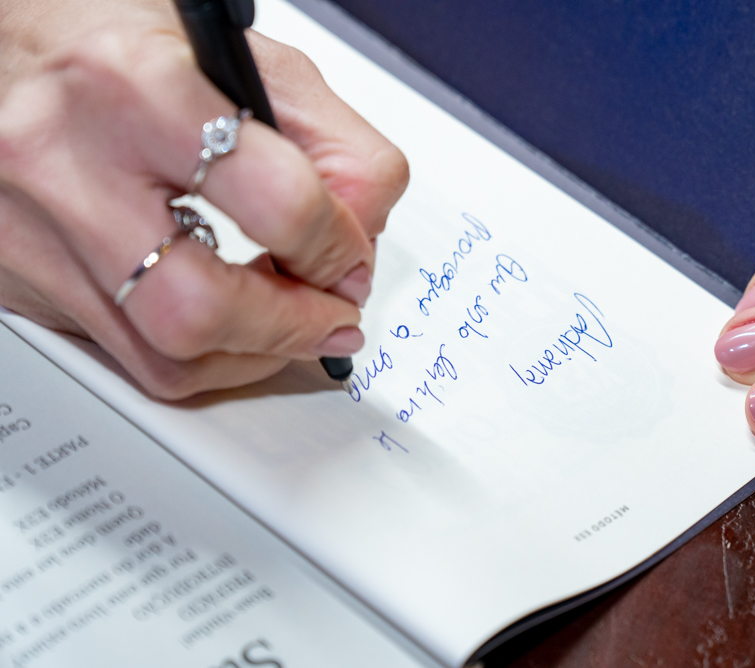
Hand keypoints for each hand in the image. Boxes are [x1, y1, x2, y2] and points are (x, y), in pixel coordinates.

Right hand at [0, 0, 407, 398]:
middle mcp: (65, 163)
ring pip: (164, 358)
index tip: (351, 260)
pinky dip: (197, 352)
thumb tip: (362, 242)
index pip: (279, 204)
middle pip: (201, 310)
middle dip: (293, 328)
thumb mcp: (251, 62)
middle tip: (332, 317)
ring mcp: (32, 232)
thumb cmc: (122, 44)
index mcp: (137, 86)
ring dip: (252, 356)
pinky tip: (224, 319)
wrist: (4, 42)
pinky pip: (126, 354)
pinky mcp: (19, 277)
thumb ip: (336, 146)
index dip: (338, 249)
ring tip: (287, 322)